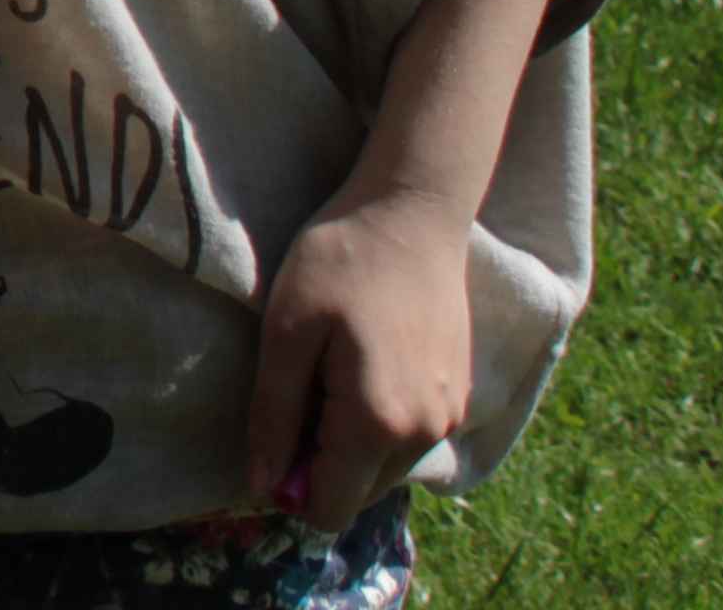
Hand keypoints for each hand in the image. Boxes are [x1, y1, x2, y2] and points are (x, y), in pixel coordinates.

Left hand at [244, 175, 479, 520]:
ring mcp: (448, 417)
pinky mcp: (457, 397)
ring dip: (348, 444)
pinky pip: (408, 440)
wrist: (413, 214)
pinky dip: (378, 425)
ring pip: (384, 469)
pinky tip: (359, 366)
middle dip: (319, 465)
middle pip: (358, 492)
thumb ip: (274, 415)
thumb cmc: (338, 262)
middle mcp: (423, 434)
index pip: (331, 508)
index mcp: (378, 424)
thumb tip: (264, 486)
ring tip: (327, 373)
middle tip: (296, 393)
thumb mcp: (285, 332)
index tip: (271, 435)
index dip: (289, 489)